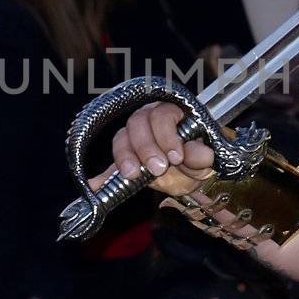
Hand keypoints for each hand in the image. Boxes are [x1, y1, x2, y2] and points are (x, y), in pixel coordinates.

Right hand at [98, 102, 215, 197]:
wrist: (186, 177)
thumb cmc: (194, 160)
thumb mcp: (203, 160)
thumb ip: (201, 156)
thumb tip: (204, 155)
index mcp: (169, 113)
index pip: (162, 114)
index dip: (167, 135)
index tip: (176, 156)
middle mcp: (147, 119)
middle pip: (137, 123)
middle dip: (147, 147)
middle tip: (159, 168)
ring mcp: (131, 138)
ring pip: (121, 138)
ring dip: (126, 157)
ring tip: (134, 175)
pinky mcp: (122, 159)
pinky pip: (108, 165)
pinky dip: (102, 176)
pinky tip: (95, 185)